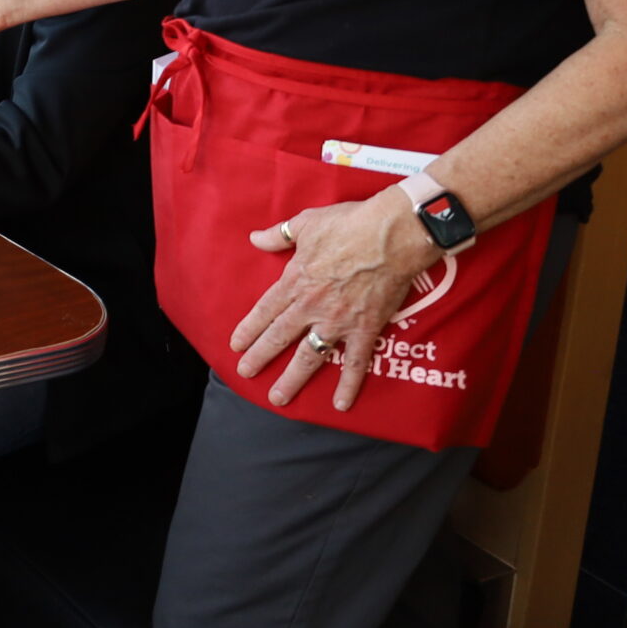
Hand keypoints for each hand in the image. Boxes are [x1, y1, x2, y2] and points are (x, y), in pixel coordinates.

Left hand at [230, 193, 438, 410]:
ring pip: (309, 356)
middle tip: (245, 373)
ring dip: (293, 379)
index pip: (264, 311)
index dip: (248, 329)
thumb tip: (255, 238)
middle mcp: (311, 306)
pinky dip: (348, 384)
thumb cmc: (348, 224)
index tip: (235, 345)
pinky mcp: (366, 328)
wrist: (390, 235)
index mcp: (295, 281)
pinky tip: (341, 403)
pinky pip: (356, 362)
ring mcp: (338, 320)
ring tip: (278, 398)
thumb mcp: (306, 223)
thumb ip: (279, 235)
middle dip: (260, 357)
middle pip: (279, 337)